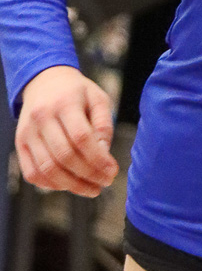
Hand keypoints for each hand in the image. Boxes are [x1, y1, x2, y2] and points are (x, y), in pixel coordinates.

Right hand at [15, 66, 117, 195]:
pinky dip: (52, 184)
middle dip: (88, 175)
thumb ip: (104, 125)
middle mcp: (42, 117)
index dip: (98, 159)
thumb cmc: (76, 92)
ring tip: (92, 188)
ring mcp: (28, 132)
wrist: (44, 81)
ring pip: (48, 169)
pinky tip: (70, 184)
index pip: (81, 137)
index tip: (112, 172)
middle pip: (64, 156)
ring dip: (72, 185)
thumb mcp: (98, 98)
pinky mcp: (19, 144)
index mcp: (65, 102)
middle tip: (105, 182)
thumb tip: (104, 154)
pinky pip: (32, 173)